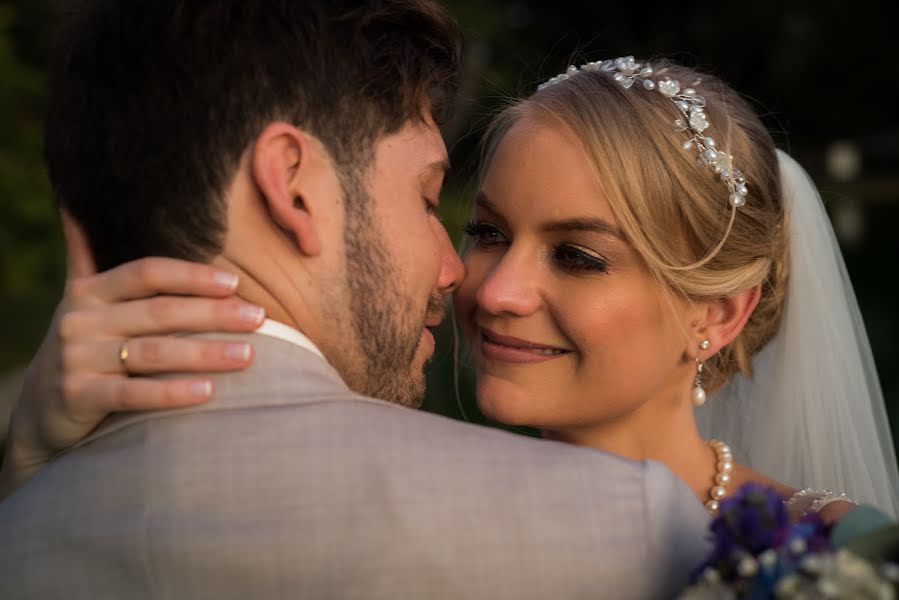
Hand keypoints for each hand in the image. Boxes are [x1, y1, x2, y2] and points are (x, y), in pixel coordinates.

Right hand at [0, 211, 261, 496]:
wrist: (40, 410)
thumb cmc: (82, 349)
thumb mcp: (81, 301)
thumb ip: (86, 258)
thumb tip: (75, 204)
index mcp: (89, 291)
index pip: (147, 273)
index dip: (192, 275)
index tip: (235, 282)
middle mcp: (80, 320)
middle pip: (159, 311)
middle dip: (214, 313)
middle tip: (259, 317)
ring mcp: (76, 359)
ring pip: (152, 352)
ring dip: (205, 352)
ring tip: (248, 355)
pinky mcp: (76, 397)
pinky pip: (133, 393)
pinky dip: (172, 392)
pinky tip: (209, 391)